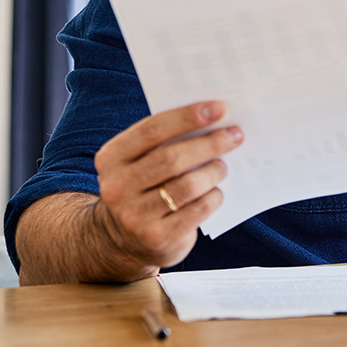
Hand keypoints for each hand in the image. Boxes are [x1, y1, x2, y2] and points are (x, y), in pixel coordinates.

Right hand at [92, 101, 242, 271]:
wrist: (123, 239)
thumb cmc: (144, 185)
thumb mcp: (140, 161)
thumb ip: (165, 140)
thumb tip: (214, 117)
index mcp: (112, 158)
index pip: (152, 130)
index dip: (187, 117)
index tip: (218, 108)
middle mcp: (117, 187)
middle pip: (172, 158)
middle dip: (210, 144)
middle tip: (235, 135)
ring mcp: (135, 216)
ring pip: (188, 185)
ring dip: (214, 171)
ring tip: (223, 166)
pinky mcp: (157, 238)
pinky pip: (198, 210)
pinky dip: (213, 196)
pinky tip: (215, 191)